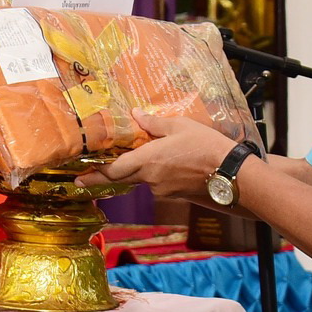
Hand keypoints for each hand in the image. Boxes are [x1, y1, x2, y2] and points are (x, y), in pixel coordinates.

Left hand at [77, 112, 234, 202]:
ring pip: (143, 179)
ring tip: (156, 154)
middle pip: (122, 178)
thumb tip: (136, 115)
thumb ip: (154, 123)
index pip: (113, 170)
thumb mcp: (180, 127)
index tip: (79, 178)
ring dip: (141, 169)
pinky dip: (158, 174)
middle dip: (103, 177)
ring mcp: (162, 190)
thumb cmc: (208, 147)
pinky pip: (158, 183)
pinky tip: (172, 163)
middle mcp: (150, 179)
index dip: (95, 174)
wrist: (232, 175)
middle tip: (85, 177)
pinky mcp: (174, 196)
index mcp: (148, 160)